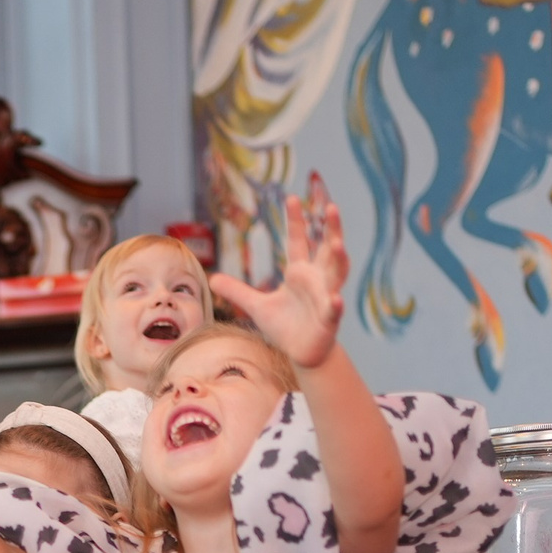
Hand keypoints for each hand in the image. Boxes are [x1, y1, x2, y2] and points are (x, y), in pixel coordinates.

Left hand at [210, 193, 348, 371]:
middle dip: (332, 230)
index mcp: (300, 273)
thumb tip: (212, 279)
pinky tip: (335, 299)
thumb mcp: (256, 307)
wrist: (301, 354)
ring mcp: (325, 298)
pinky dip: (335, 305)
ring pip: (337, 274)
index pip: (299, 241)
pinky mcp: (329, 320)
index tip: (292, 198)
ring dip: (339, 259)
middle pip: (327, 249)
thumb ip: (237, 291)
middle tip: (331, 207)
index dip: (296, 221)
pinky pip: (334, 310)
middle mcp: (316, 280)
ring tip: (338, 245)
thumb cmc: (284, 327)